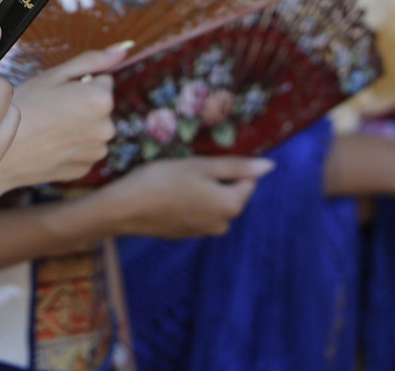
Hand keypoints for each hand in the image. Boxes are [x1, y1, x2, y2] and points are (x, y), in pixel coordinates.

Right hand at [0, 45, 124, 196]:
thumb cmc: (22, 106)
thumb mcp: (53, 75)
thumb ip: (93, 61)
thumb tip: (125, 48)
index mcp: (101, 100)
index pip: (101, 81)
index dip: (77, 84)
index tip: (55, 93)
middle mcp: (107, 128)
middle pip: (99, 107)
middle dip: (80, 106)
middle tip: (48, 110)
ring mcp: (97, 152)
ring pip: (91, 129)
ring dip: (76, 127)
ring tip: (46, 128)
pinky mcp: (85, 170)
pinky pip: (83, 150)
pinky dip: (70, 147)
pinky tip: (48, 145)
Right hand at [86, 156, 272, 238]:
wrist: (124, 208)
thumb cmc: (162, 180)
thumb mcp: (199, 166)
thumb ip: (235, 166)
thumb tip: (269, 166)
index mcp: (231, 205)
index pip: (247, 181)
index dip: (228, 166)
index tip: (205, 159)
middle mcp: (223, 224)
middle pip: (229, 194)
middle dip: (214, 180)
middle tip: (188, 167)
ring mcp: (203, 232)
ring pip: (211, 204)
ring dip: (200, 192)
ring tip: (174, 180)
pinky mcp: (185, 235)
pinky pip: (195, 214)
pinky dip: (187, 204)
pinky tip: (166, 195)